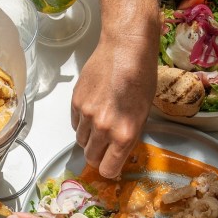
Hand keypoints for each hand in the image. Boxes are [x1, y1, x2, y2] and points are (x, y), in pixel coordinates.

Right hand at [71, 30, 158, 177]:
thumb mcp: (143, 113)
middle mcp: (104, 128)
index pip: (108, 169)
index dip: (110, 169)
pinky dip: (82, 123)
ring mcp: (87, 115)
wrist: (125, 47)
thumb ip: (128, 136)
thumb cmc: (142, 76)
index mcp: (125, 134)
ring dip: (89, 139)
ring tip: (100, 124)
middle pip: (91, 158)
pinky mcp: (75, 102)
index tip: (112, 165)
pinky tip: (93, 110)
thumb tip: (118, 152)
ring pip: (81, 141)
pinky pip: (75, 124)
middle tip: (105, 147)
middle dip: (98, 156)